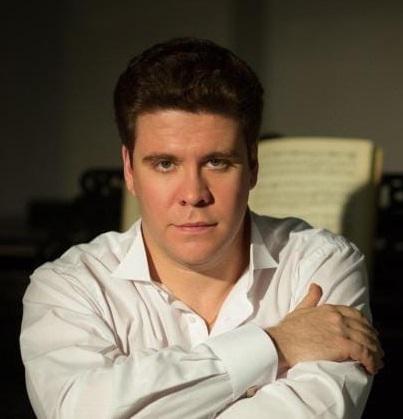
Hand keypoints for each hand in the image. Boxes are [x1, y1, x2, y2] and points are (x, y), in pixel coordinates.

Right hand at [266, 283, 383, 374]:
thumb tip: (316, 286)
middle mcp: (337, 318)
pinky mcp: (342, 346)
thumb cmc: (287, 330)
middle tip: (375, 351)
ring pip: (368, 341)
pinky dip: (371, 361)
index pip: (356, 314)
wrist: (280, 343)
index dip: (365, 325)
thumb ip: (311, 298)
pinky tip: (371, 367)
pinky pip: (364, 353)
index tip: (368, 334)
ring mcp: (340, 331)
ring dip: (375, 353)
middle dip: (373, 340)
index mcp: (329, 309)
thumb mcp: (300, 309)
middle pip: (365, 328)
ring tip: (376, 363)